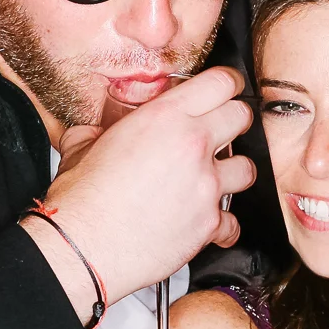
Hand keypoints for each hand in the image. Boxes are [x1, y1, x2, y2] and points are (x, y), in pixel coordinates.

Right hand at [28, 66, 255, 311]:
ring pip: (247, 168)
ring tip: (214, 179)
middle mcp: (192, 146)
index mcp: (164, 117)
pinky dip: (222, 224)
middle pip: (241, 117)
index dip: (227, 83)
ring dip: (233, 173)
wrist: (83, 245)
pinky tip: (207, 223)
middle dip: (234, 122)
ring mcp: (205, 185)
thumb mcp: (82, 145)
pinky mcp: (209, 223)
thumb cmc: (82, 199)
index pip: (220, 83)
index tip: (227, 89)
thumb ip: (98, 132)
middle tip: (222, 130)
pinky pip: (232, 221)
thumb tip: (95, 133)